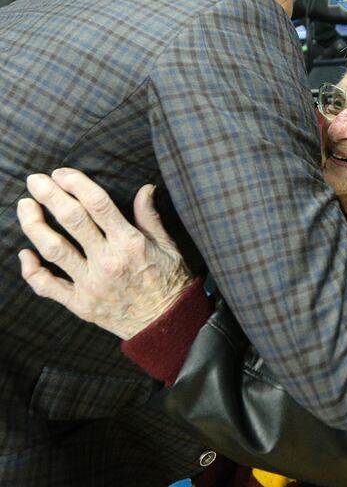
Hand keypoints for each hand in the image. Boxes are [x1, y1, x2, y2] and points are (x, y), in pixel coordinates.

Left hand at [17, 168, 191, 339]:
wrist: (167, 324)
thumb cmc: (170, 282)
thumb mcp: (168, 246)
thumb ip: (150, 217)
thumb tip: (145, 188)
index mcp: (130, 243)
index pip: (97, 204)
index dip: (76, 183)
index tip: (62, 173)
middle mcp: (108, 261)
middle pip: (71, 220)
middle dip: (49, 195)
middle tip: (35, 180)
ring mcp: (91, 284)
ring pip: (53, 249)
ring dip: (34, 224)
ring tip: (25, 206)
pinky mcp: (80, 304)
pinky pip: (48, 286)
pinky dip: (31, 270)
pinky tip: (24, 254)